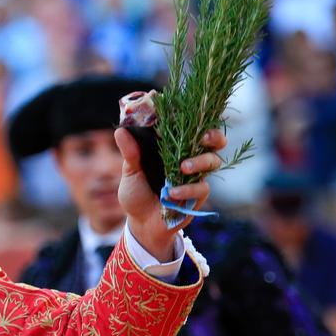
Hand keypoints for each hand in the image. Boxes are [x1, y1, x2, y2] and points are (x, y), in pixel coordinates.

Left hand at [116, 127, 225, 260]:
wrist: (140, 223)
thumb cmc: (136, 194)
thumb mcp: (130, 172)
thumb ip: (130, 153)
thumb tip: (121, 131)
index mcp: (173, 149)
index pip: (191, 129)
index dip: (197, 119)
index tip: (191, 112)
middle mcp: (189, 159)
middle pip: (214, 141)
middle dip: (214, 136)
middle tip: (203, 137)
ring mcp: (195, 177)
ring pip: (213, 161)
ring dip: (201, 161)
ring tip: (183, 167)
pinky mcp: (198, 196)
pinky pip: (202, 187)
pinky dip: (188, 189)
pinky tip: (172, 193)